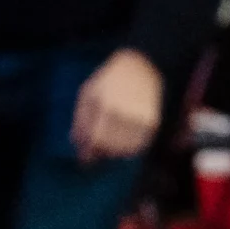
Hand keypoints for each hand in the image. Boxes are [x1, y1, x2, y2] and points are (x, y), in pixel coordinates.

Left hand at [70, 48, 164, 163]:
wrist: (141, 68)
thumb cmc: (109, 81)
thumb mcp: (88, 93)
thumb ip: (81, 119)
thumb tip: (77, 144)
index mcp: (104, 104)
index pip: (96, 138)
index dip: (88, 152)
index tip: (84, 159)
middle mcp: (124, 113)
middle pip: (110, 147)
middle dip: (100, 152)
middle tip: (96, 151)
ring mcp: (140, 119)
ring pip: (124, 150)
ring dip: (114, 152)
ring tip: (110, 142)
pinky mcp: (152, 123)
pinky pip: (138, 146)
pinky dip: (129, 148)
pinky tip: (123, 140)